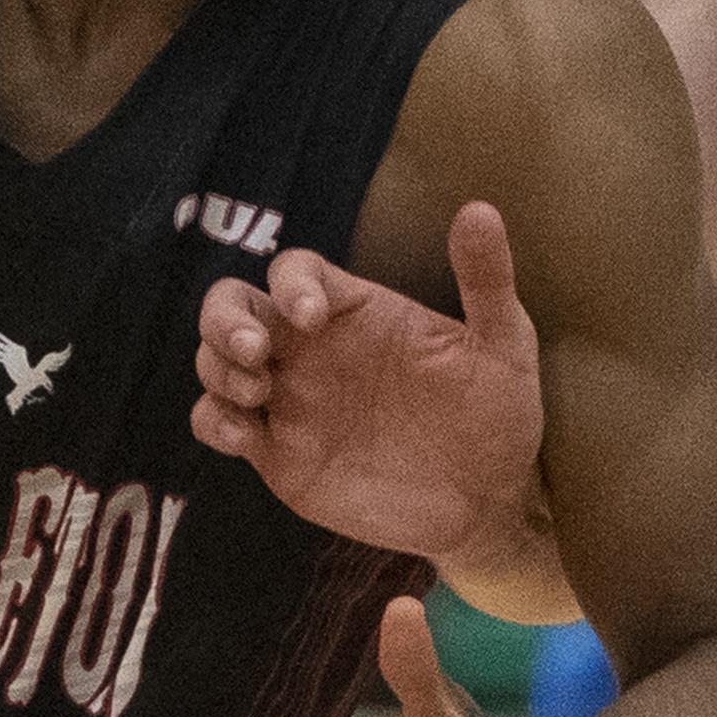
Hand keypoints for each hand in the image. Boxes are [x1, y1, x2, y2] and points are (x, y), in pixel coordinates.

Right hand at [193, 202, 543, 568]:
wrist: (487, 505)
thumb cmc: (497, 417)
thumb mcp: (504, 346)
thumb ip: (486, 281)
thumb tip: (480, 211)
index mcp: (357, 312)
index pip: (297, 272)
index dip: (291, 284)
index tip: (311, 317)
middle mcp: (312, 349)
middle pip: (234, 304)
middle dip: (223, 317)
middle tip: (253, 349)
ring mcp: (290, 399)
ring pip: (216, 361)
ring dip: (218, 368)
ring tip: (256, 394)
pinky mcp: (277, 452)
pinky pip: (217, 424)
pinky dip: (212, 422)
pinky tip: (242, 436)